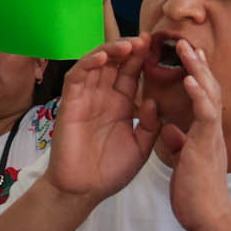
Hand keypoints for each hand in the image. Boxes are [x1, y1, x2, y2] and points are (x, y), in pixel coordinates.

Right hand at [48, 41, 162, 200]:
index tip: (160, 47)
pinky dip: (88, 64)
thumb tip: (154, 100)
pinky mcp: (70, 103)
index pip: (131, 74)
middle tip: (147, 39)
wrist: (84, 190)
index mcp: (121, 104)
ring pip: (96, 63)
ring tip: (129, 45)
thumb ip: (150, 125)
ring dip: (111, 50)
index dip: (143, 59)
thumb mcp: (140, 147)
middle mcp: (103, 97)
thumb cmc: (110, 170)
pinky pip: (77, 77)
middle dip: (130, 48)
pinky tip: (102, 58)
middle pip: (115, 63)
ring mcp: (86, 98)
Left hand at [155, 38, 230, 230]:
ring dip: (199, 71)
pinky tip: (190, 80)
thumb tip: (171, 131)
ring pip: (210, 95)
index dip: (197, 78)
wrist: (208, 218)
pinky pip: (205, 115)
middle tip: (189, 44)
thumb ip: (179, 144)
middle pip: (209, 90)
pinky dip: (198, 95)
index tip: (190, 59)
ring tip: (189, 50)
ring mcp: (211, 136)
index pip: (203, 100)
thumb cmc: (196, 196)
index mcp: (206, 135)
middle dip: (199, 66)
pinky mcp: (207, 145)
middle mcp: (212, 131)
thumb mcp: (183, 163)